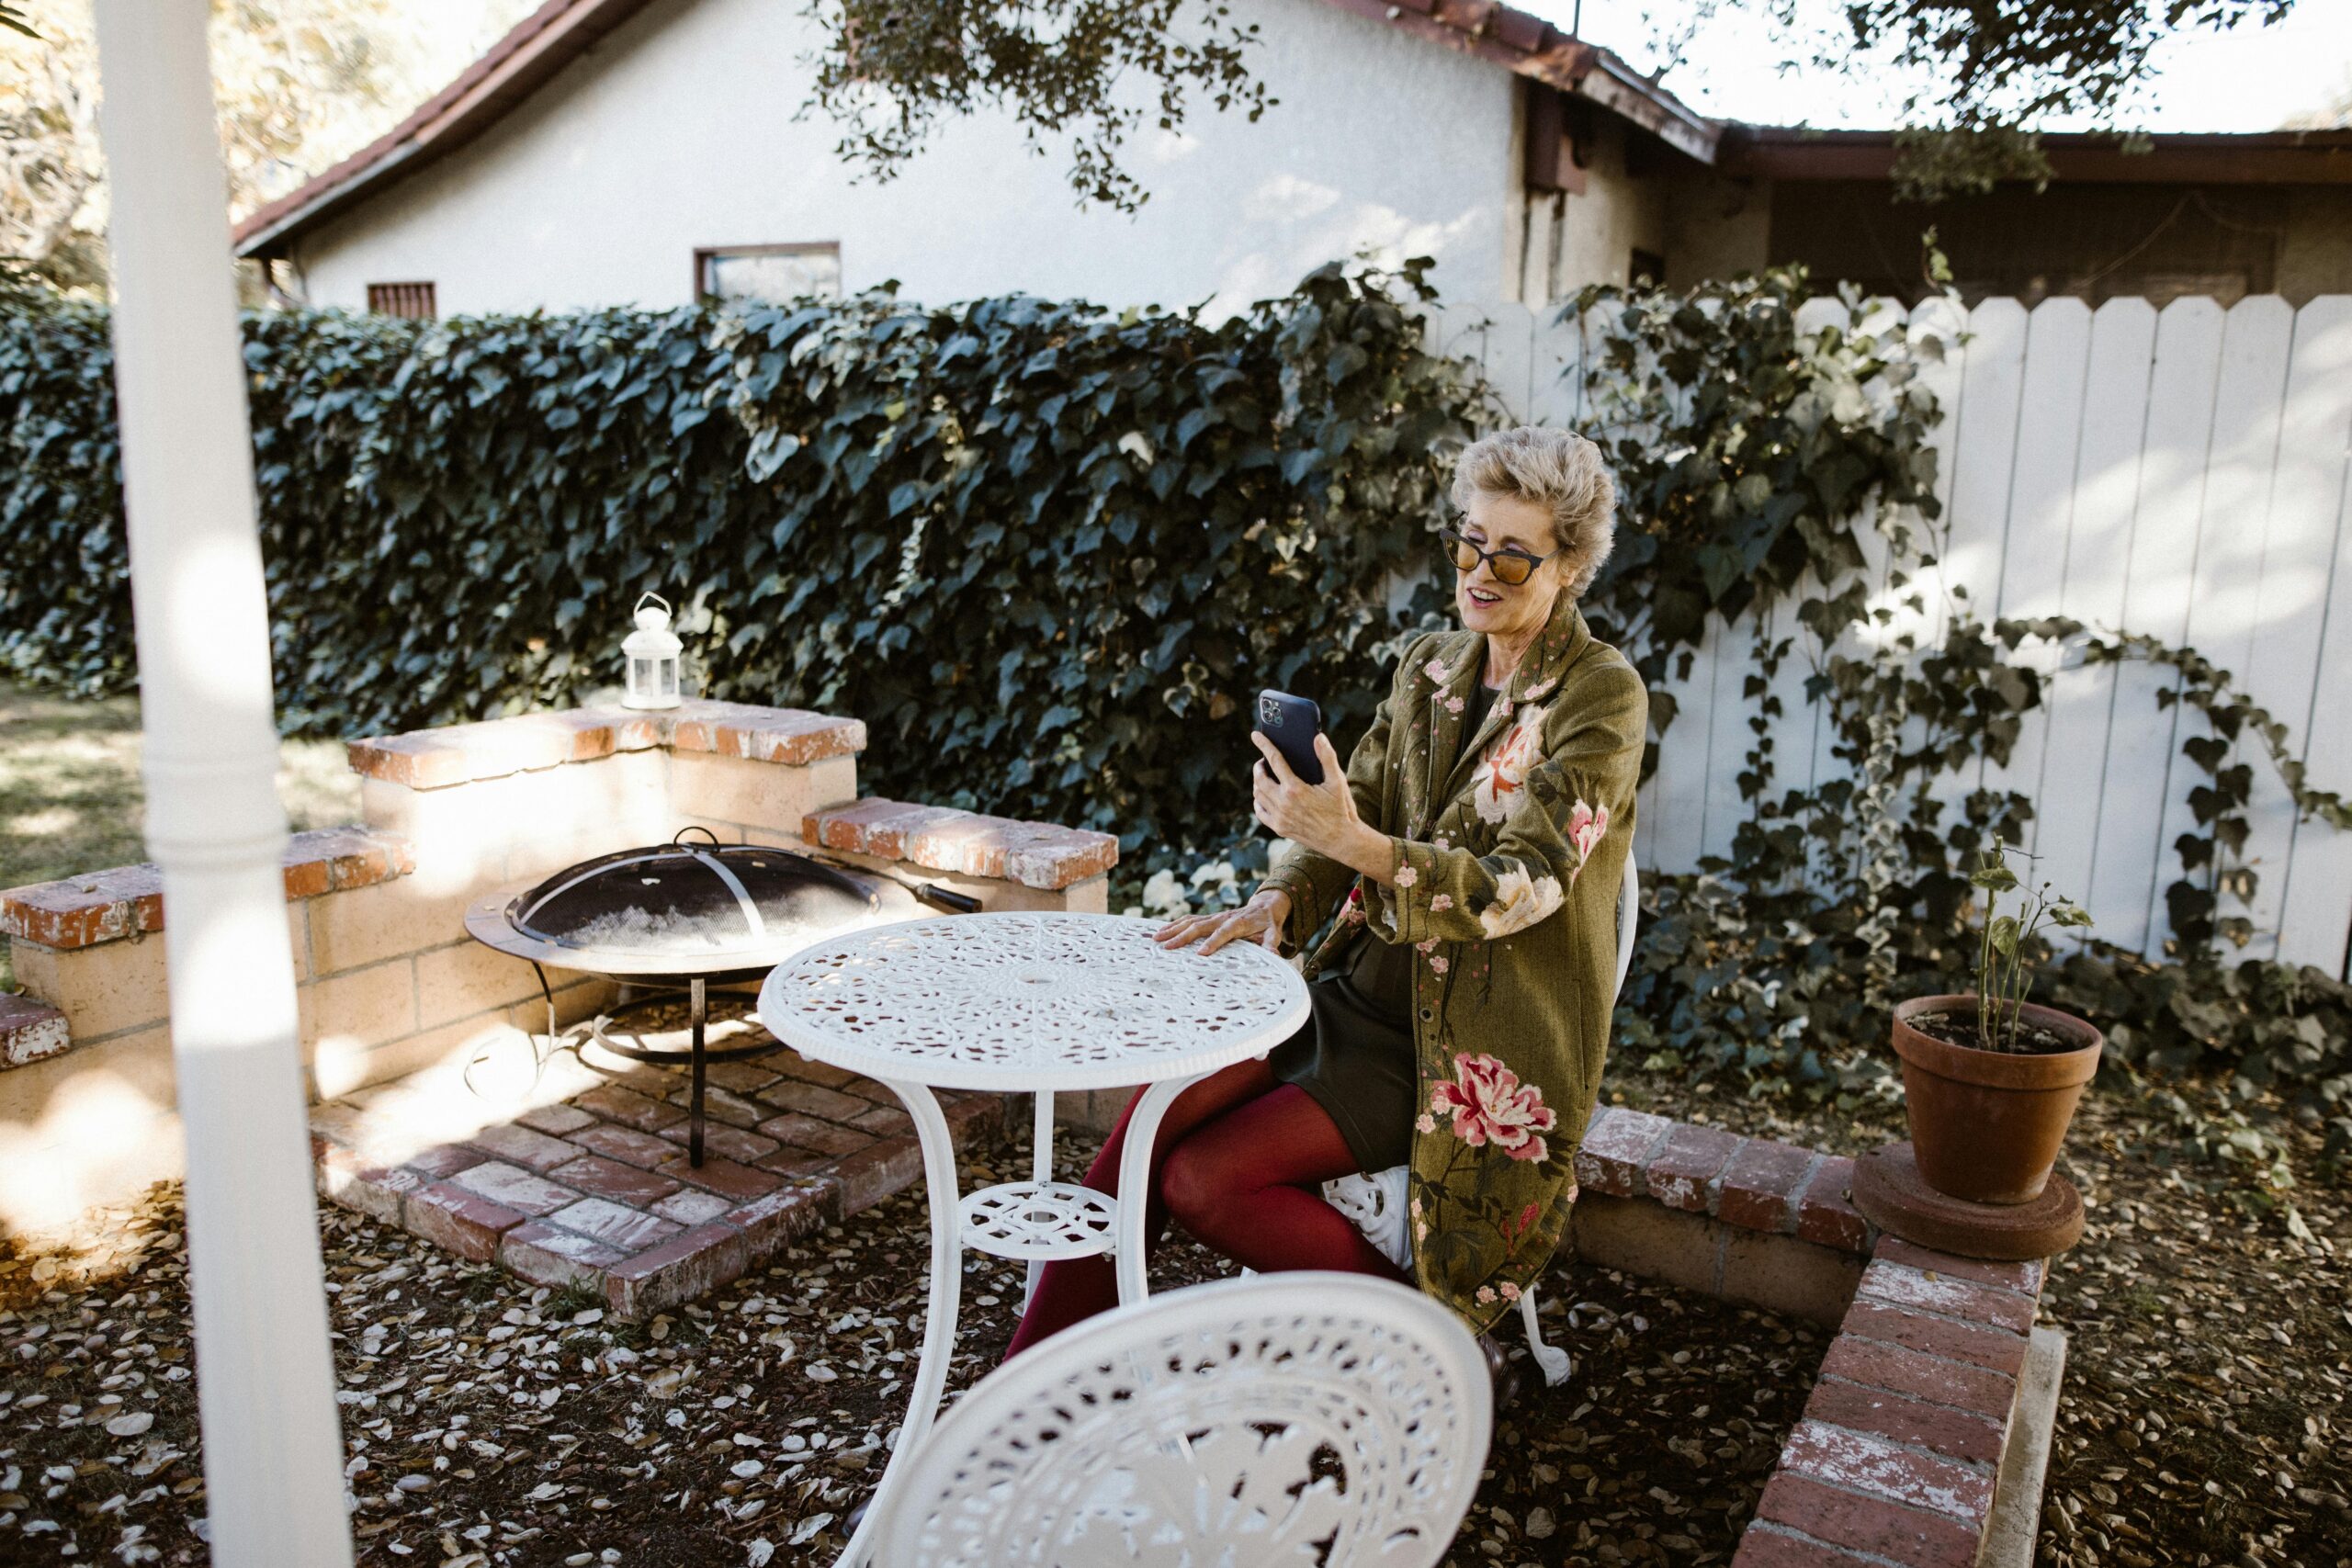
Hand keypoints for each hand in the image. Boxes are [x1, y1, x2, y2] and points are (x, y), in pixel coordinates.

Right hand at [1156, 888, 1289, 954]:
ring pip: (1190, 921)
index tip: (1201, 954)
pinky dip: (1173, 924)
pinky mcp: (1208, 917)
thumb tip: (1274, 955)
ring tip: (1156, 938)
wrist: (1265, 906)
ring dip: (1172, 929)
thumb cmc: (1268, 924)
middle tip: (1167, 948)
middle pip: (1200, 926)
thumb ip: (1271, 943)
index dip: (1213, 942)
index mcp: (1238, 923)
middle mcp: (1222, 917)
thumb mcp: (1273, 933)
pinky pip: (1188, 919)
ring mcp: (1213, 916)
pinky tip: (1160, 931)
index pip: (1224, 932)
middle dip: (1182, 937)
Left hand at [1250, 731, 1358, 858]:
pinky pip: (1260, 812)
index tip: (1256, 736)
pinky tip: (1263, 796)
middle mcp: (1283, 803)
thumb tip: (1318, 738)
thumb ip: (1327, 757)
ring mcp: (1280, 818)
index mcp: (1295, 789)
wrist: (1341, 840)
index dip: (1264, 745)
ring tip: (1264, 776)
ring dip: (1258, 782)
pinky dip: (1258, 801)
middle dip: (1259, 766)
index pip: (1274, 761)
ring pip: (1258, 795)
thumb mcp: (1337, 781)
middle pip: (1260, 779)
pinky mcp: (1279, 828)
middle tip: (1263, 761)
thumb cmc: (1341, 809)